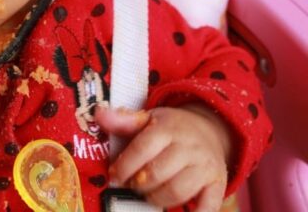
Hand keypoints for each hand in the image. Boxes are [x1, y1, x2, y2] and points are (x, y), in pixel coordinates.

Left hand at [95, 105, 231, 211]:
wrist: (209, 130)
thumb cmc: (170, 127)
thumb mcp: (148, 118)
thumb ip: (123, 120)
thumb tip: (98, 113)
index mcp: (168, 129)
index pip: (142, 149)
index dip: (124, 165)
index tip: (114, 175)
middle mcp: (188, 147)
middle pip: (157, 174)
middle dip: (137, 184)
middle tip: (129, 186)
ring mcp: (205, 167)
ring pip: (177, 192)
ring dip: (156, 199)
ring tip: (147, 194)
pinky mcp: (217, 184)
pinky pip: (209, 206)